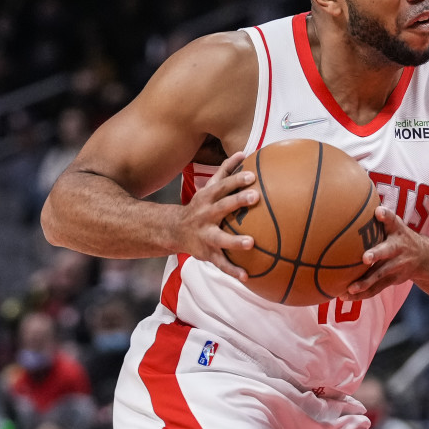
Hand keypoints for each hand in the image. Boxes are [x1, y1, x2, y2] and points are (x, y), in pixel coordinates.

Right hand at [175, 150, 258, 280]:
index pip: (223, 186)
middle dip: (237, 201)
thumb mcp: (208, 187)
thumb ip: (225, 170)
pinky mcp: (207, 253)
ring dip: (235, 241)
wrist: (173, 231)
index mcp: (207, 198)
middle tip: (256, 196)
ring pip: (220, 239)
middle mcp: (205, 215)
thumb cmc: (200, 205)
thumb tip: (242, 152)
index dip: (236, 180)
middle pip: (222, 207)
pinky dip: (232, 270)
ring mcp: (205, 235)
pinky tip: (247, 276)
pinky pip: (220, 263)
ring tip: (251, 243)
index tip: (252, 176)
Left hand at [345, 206, 427, 298]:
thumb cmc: (398, 235)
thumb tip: (352, 198)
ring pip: (380, 275)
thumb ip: (379, 215)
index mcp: (397, 230)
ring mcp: (396, 266)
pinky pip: (376, 288)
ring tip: (349, 289)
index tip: (378, 212)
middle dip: (376, 254)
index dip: (386, 215)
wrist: (424, 258)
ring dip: (365, 282)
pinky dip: (362, 294)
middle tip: (365, 258)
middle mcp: (398, 248)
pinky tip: (345, 296)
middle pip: (387, 251)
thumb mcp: (394, 223)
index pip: (392, 219)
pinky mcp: (392, 280)